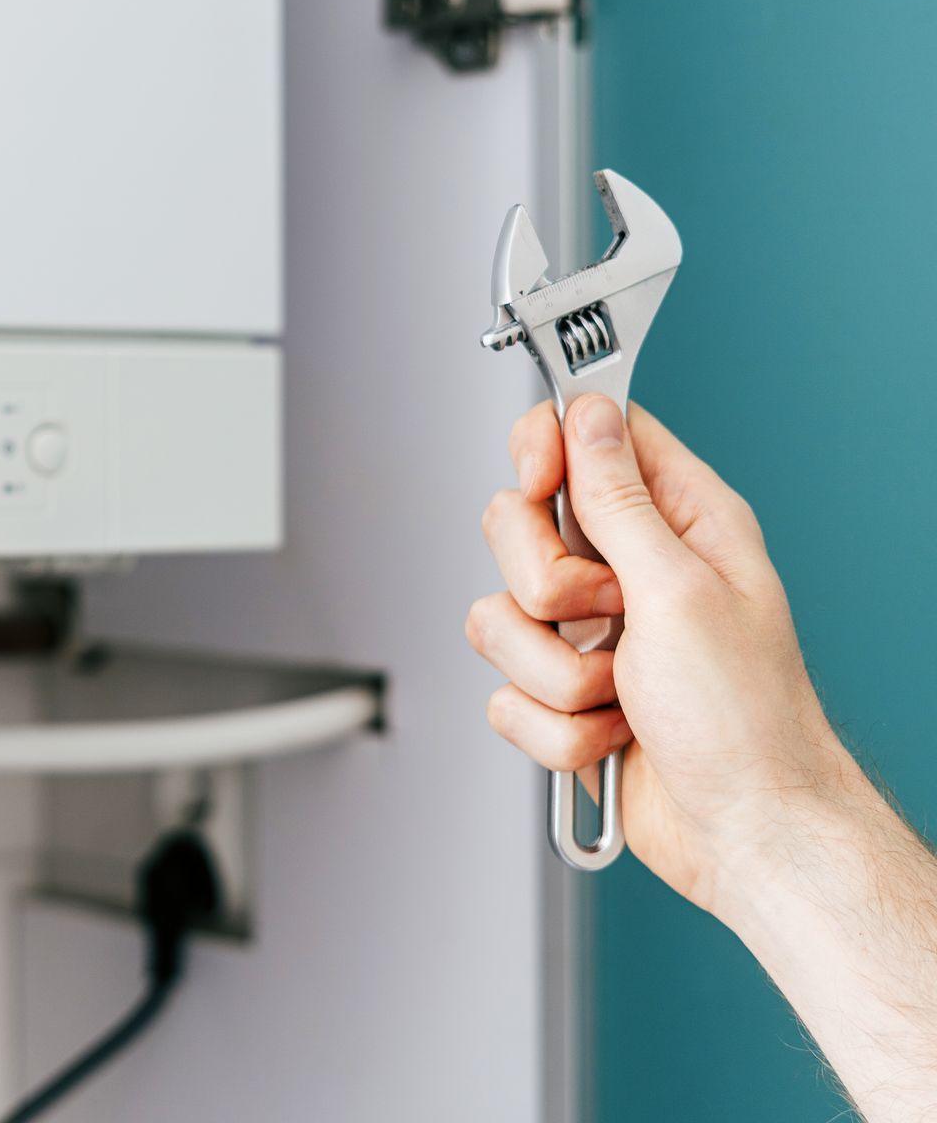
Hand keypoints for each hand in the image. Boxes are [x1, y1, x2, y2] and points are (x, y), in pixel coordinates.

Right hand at [466, 394, 856, 915]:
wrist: (743, 831)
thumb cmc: (747, 721)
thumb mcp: (682, 590)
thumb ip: (619, 500)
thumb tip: (587, 416)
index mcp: (679, 522)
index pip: (588, 435)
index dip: (546, 446)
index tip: (540, 482)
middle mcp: (630, 569)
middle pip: (518, 525)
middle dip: (545, 586)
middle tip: (604, 614)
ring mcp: (591, 634)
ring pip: (500, 617)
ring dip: (556, 675)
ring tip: (619, 694)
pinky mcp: (561, 693)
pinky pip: (503, 692)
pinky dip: (554, 727)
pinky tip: (611, 733)